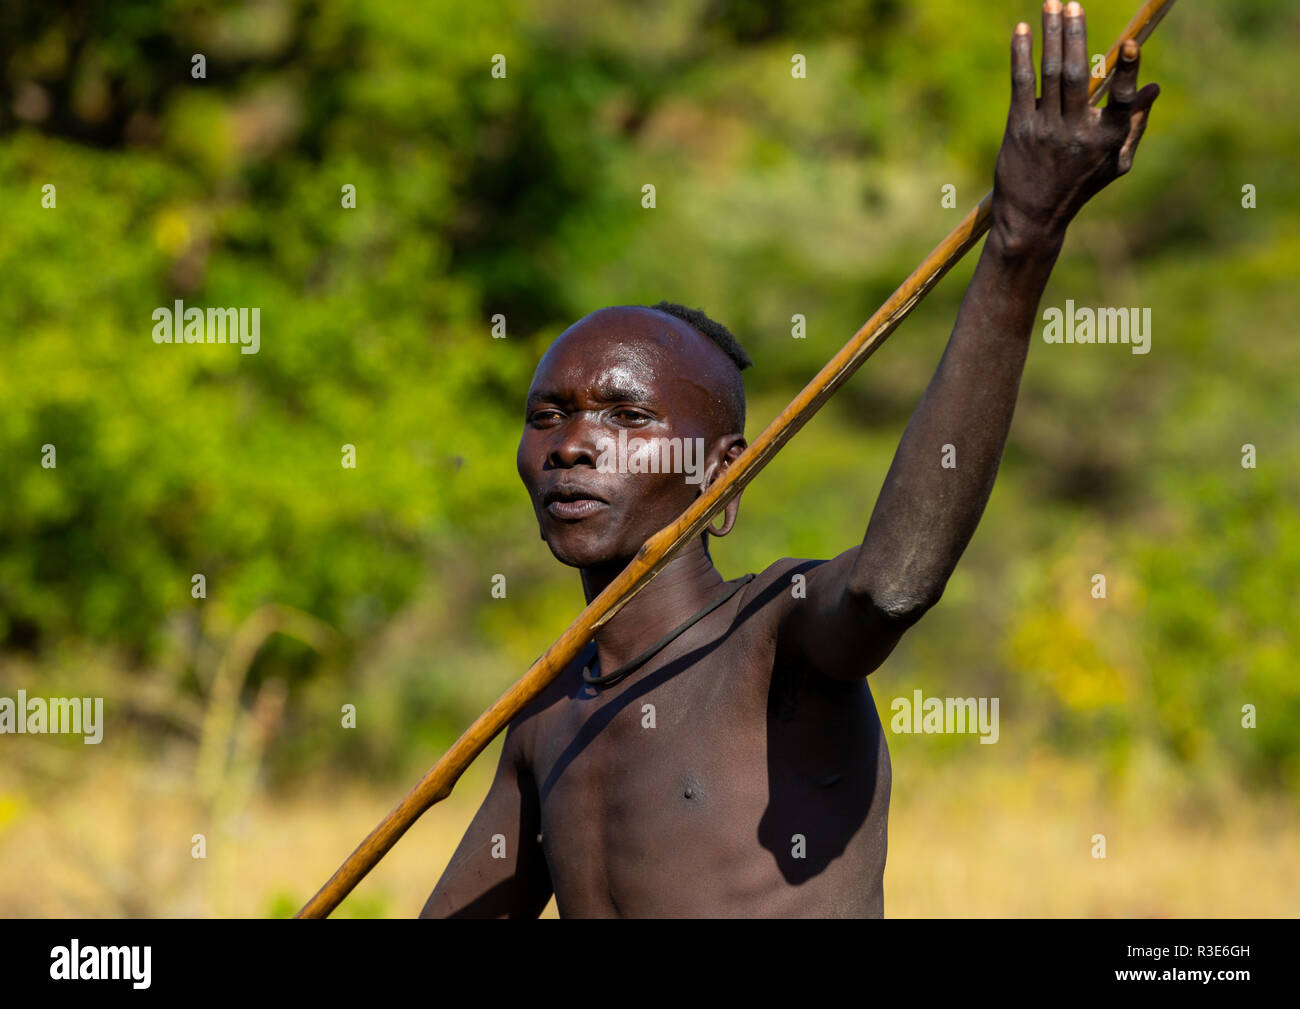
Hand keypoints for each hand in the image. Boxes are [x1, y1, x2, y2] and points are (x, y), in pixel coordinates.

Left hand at [992, 0, 1159, 252]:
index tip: (1130, 45)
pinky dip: (1021, 56)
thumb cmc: (1078, 186)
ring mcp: (1046, 130)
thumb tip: (1154, 88)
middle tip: (1073, 4)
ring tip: (1053, 4)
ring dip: (1051, 35)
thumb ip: (1134, 126)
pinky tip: (1021, 31)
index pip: (1120, 100)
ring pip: (1051, 74)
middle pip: (1078, 74)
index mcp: (1107, 138)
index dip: (1126, 72)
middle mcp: (1077, 132)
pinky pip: (1022, 85)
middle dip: (1075, 35)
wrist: (1032, 219)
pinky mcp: (1019, 130)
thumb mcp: (1114, 164)